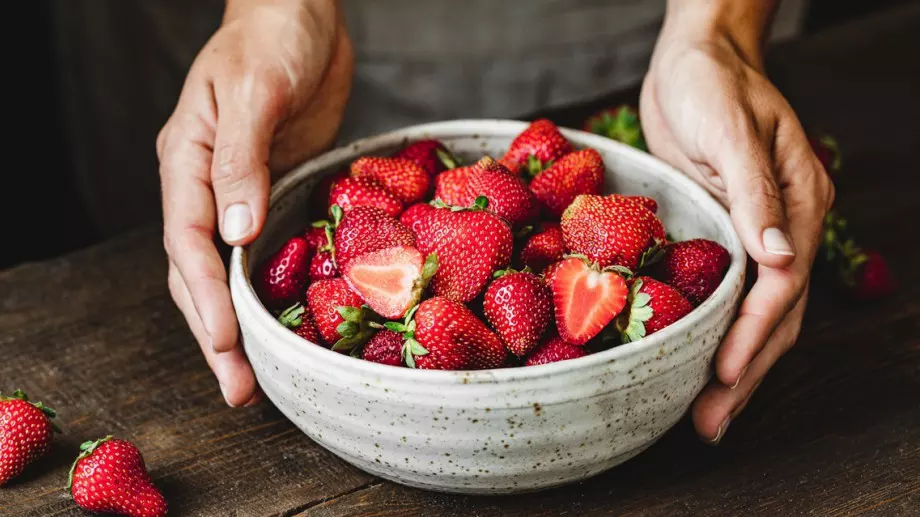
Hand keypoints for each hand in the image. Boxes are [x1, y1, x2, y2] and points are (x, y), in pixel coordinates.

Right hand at [156, 0, 353, 405]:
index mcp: (186, 161)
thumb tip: (235, 233)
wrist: (302, 14)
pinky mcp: (275, 191)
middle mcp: (206, 184)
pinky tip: (286, 321)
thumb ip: (242, 161)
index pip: (186, 241)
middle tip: (239, 389)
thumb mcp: (256, 92)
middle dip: (217, 333)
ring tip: (257, 377)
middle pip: (199, 272)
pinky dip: (270, 290)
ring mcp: (239, 192)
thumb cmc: (272, 38)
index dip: (204, 297)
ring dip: (240, 324)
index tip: (227, 343)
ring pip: (228, 270)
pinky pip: (266, 250)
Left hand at [640, 4, 833, 442]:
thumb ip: (755, 191)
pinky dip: (717, 332)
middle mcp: (784, 226)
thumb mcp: (730, 129)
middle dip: (746, 371)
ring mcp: (757, 233)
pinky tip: (697, 361)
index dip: (753, 334)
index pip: (781, 285)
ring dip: (735, 365)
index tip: (724, 373)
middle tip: (710, 423)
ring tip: (707, 414)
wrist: (694, 61)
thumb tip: (778, 259)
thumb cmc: (710, 84)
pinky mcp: (725, 232)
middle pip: (776, 315)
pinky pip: (729, 294)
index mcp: (798, 202)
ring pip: (757, 314)